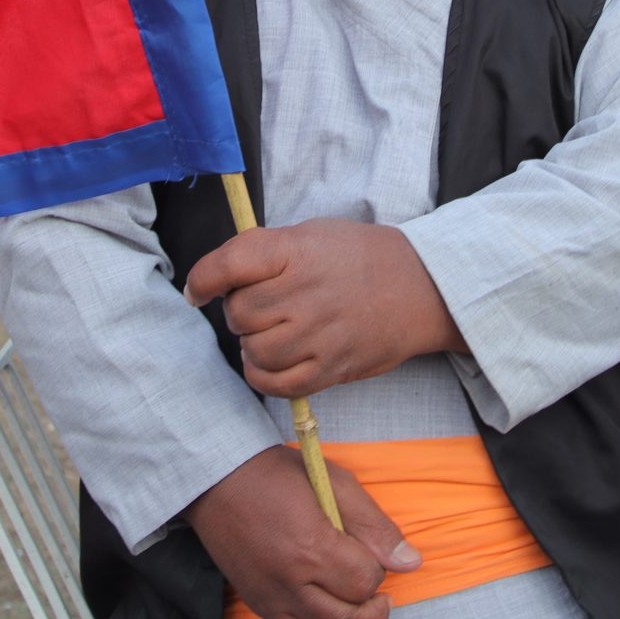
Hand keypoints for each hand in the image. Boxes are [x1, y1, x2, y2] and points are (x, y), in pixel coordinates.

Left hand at [183, 220, 464, 397]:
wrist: (422, 287)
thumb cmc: (360, 257)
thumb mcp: (312, 234)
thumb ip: (265, 252)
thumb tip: (217, 278)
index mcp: (297, 250)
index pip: (230, 264)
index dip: (203, 279)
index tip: (198, 290)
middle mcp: (306, 291)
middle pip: (239, 313)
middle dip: (241, 311)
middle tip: (262, 306)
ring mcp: (320, 333)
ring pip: (254, 351)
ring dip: (253, 344)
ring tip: (272, 332)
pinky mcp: (332, 368)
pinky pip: (276, 384)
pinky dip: (263, 375)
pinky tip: (271, 361)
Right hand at [187, 445, 420, 618]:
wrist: (216, 481)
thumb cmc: (276, 475)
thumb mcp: (333, 482)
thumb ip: (373, 524)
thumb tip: (410, 562)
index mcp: (310, 547)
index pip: (363, 579)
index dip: (378, 569)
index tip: (372, 552)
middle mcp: (290, 582)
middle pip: (348, 618)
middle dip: (375, 612)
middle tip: (382, 596)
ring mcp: (272, 600)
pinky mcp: (261, 608)